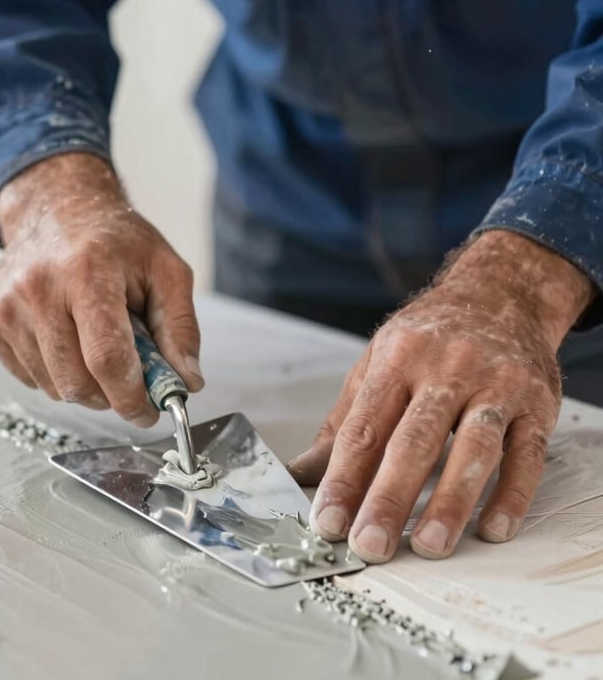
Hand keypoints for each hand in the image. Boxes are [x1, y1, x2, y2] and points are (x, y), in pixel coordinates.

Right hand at [0, 153, 202, 426]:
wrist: (56, 207)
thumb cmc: (117, 241)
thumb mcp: (166, 271)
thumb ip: (180, 328)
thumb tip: (186, 382)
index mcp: (88, 272)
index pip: (107, 357)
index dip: (131, 397)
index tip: (149, 411)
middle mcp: (39, 288)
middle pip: (76, 381)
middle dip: (111, 397)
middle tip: (130, 382)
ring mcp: (8, 305)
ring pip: (52, 386)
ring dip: (84, 386)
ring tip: (99, 348)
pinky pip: (28, 377)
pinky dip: (56, 375)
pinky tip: (70, 341)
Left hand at [289, 231, 593, 561]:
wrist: (500, 293)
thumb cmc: (429, 336)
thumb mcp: (379, 362)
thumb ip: (345, 421)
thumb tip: (304, 471)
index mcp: (398, 358)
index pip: (365, 426)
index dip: (343, 478)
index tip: (327, 521)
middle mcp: (446, 367)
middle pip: (414, 439)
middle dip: (389, 496)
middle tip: (369, 545)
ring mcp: (495, 383)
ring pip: (473, 446)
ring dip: (450, 501)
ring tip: (428, 545)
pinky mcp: (536, 402)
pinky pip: (527, 454)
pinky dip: (511, 494)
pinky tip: (492, 528)